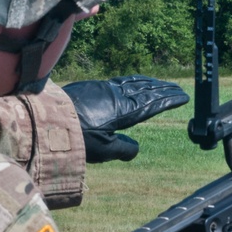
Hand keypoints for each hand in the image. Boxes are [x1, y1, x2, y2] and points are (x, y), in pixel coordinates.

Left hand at [62, 76, 188, 162]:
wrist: (49, 120)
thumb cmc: (77, 137)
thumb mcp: (104, 150)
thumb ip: (123, 149)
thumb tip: (135, 148)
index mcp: (124, 111)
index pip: (152, 104)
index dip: (169, 100)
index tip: (183, 96)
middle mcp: (117, 96)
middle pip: (145, 90)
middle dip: (163, 89)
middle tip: (177, 88)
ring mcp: (104, 89)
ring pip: (132, 83)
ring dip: (148, 83)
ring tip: (159, 84)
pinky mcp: (93, 87)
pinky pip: (120, 81)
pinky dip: (132, 81)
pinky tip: (132, 82)